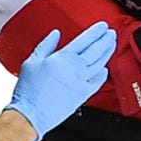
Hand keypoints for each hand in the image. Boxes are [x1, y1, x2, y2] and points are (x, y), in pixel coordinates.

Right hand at [4, 23, 117, 140]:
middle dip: (106, 40)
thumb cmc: (29, 90)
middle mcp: (76, 69)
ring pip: (100, 64)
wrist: (31, 113)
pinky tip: (104, 69)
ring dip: (108, 53)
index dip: (96, 32)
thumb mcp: (32, 61)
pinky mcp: (83, 95)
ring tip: (111, 46)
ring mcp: (81, 82)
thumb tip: (55, 34)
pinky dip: (103, 74)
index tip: (102, 26)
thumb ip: (46, 45)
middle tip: (111, 33)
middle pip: (97, 50)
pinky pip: (98, 82)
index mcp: (63, 58)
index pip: (85, 40)